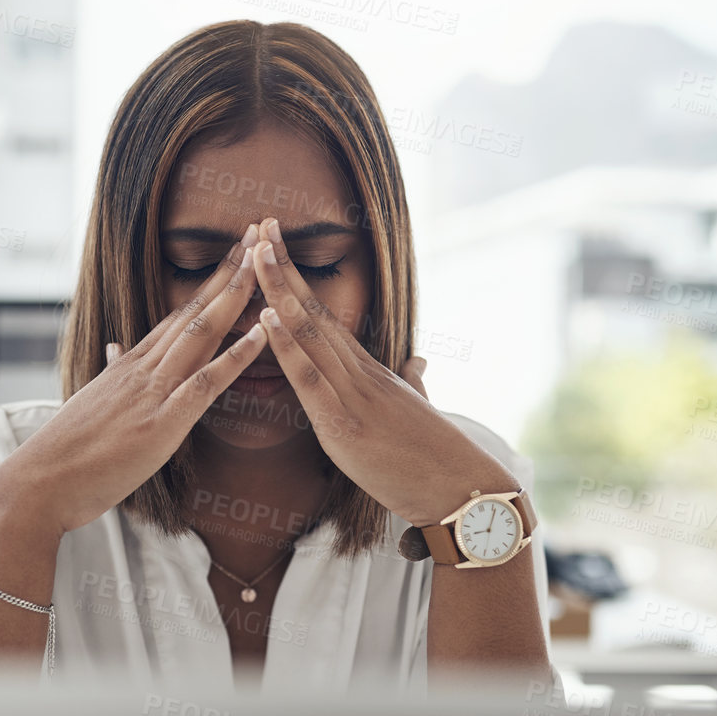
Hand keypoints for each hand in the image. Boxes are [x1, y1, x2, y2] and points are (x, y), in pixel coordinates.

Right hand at [0, 223, 268, 534]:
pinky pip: (205, 382)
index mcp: (130, 365)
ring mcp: (152, 392)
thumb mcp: (92, 401)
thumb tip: (115, 348)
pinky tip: (261, 334)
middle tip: (259, 232)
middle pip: (195, 310)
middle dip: (229, 271)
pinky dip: (236, 356)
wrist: (38, 482)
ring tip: (264, 263)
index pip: (178, 315)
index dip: (210, 284)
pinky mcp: (161, 423)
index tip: (235, 254)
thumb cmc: (65, 452)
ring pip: (201, 333)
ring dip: (236, 296)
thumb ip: (111, 373)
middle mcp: (143, 368)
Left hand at [249, 218, 515, 527]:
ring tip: (257, 253)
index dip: (297, 282)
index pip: (324, 316)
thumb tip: (418, 364)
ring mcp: (351, 394)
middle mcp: (358, 372)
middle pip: (313, 311)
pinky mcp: (343, 424)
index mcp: (368, 370)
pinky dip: (286, 346)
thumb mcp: (419, 411)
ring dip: (278, 292)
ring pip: (309, 333)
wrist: (460, 489)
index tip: (277, 248)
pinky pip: (309, 378)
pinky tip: (266, 318)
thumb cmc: (434, 457)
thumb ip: (413, 384)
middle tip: (260, 225)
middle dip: (283, 269)